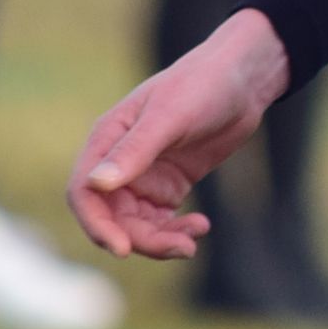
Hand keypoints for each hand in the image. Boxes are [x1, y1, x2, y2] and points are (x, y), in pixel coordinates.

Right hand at [68, 8, 290, 259]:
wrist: (243, 79)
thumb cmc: (202, 85)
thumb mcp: (169, 117)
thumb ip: (135, 150)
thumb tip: (96, 185)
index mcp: (107, 140)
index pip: (84, 194)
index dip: (97, 225)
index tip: (122, 249)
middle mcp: (119, 162)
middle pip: (112, 218)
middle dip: (141, 240)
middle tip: (181, 248)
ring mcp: (144, 176)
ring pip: (137, 225)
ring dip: (161, 240)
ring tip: (193, 241)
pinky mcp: (169, 185)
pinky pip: (161, 221)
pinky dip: (176, 231)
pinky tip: (201, 225)